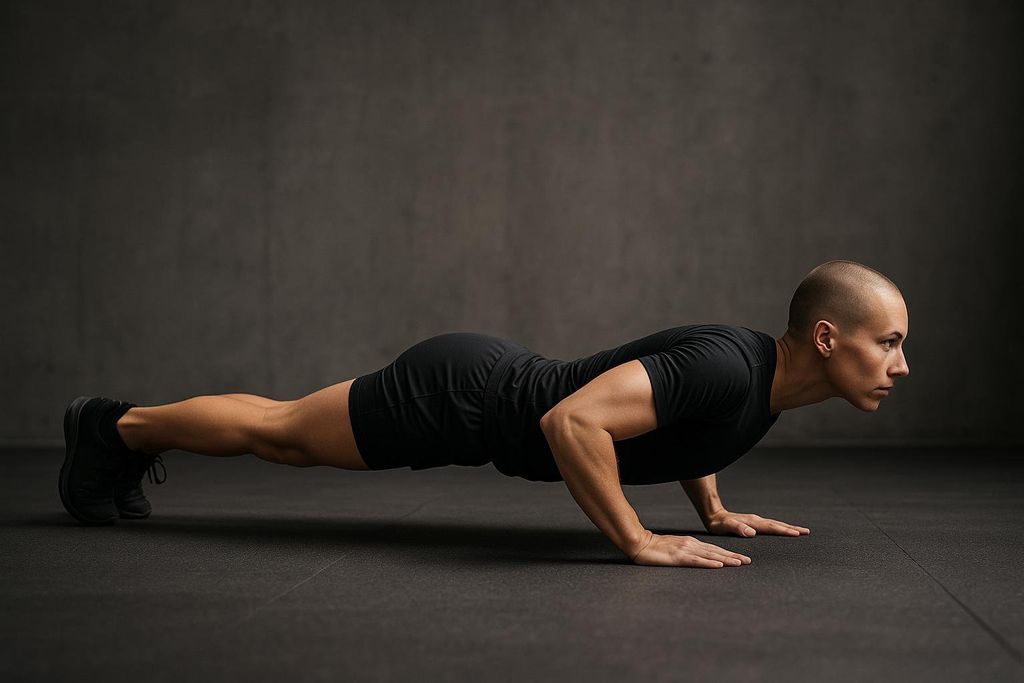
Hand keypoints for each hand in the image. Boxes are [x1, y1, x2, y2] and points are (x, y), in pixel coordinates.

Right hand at [630, 530, 751, 567]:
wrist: (638, 542)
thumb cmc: (654, 548)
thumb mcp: (674, 549)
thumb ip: (686, 552)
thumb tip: (698, 558)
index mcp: (691, 543)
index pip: (714, 549)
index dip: (729, 553)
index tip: (741, 558)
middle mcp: (691, 544)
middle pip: (716, 551)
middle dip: (733, 556)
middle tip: (748, 561)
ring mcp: (685, 550)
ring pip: (710, 555)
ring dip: (726, 559)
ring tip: (739, 563)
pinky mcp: (677, 557)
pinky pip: (696, 561)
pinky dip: (709, 563)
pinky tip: (719, 565)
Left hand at [705, 509, 809, 536]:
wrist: (713, 515)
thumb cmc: (718, 524)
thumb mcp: (725, 527)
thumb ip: (737, 529)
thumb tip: (751, 532)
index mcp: (753, 522)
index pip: (772, 527)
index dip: (785, 531)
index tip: (797, 534)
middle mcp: (756, 520)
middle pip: (777, 524)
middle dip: (792, 528)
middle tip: (806, 532)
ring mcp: (756, 521)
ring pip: (775, 524)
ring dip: (788, 527)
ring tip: (800, 531)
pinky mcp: (754, 523)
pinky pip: (771, 526)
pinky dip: (780, 528)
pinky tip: (783, 531)